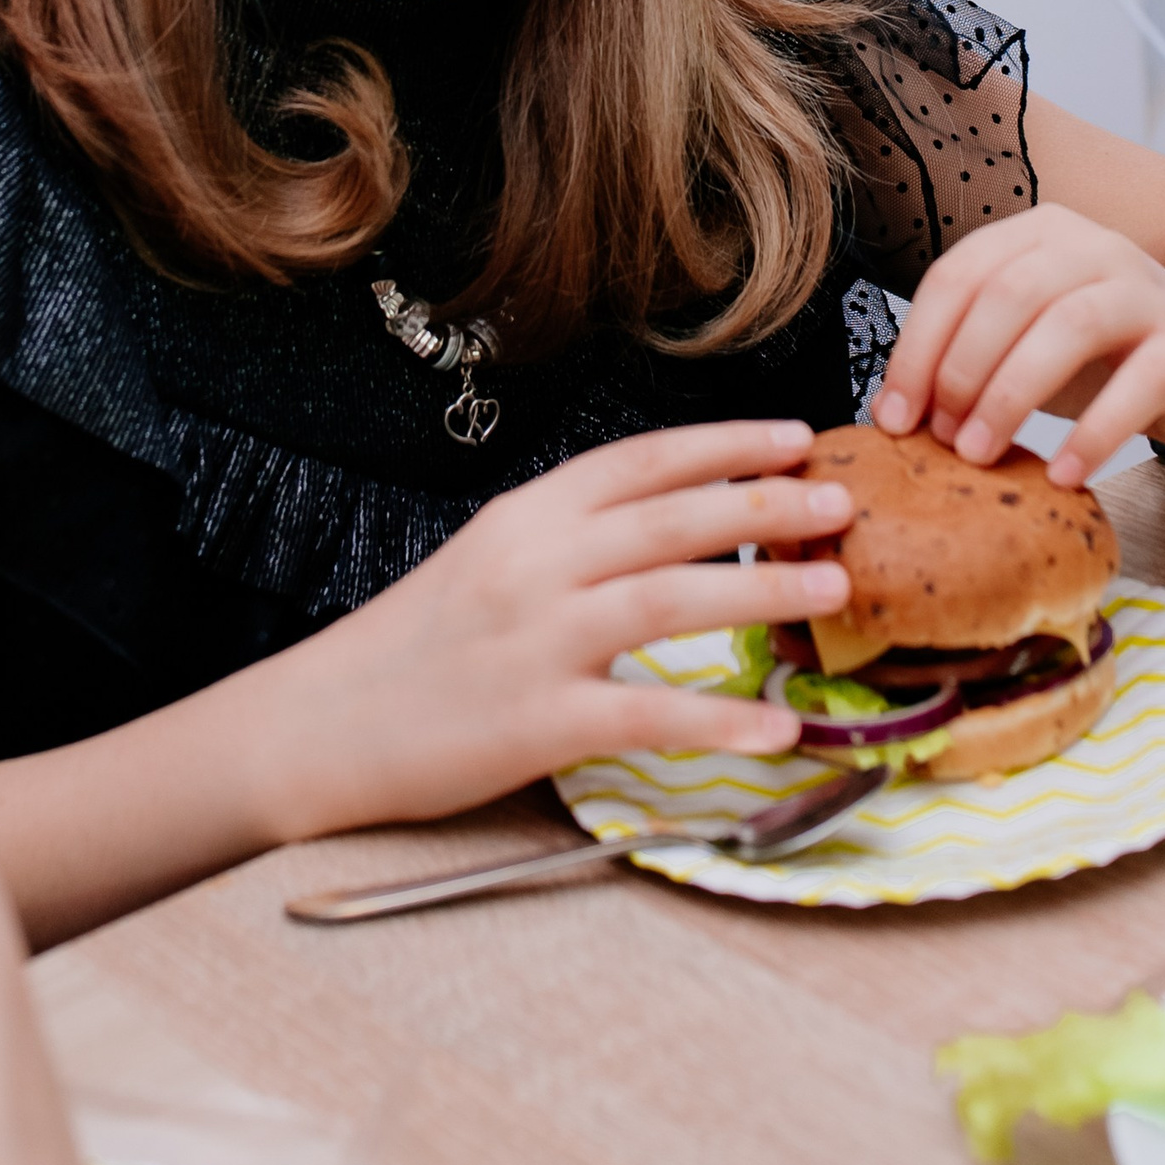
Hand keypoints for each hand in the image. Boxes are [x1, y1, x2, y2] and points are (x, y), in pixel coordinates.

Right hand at [240, 418, 854, 838]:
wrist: (320, 723)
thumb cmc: (414, 647)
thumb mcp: (488, 560)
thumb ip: (571, 541)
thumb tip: (676, 527)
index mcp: (526, 516)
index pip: (642, 461)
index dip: (725, 444)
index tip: (796, 435)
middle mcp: (534, 563)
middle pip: (670, 520)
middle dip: (766, 504)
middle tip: (844, 500)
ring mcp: (535, 640)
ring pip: (668, 599)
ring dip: (761, 589)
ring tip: (833, 588)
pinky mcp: (535, 720)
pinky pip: (645, 713)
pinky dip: (718, 718)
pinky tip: (778, 728)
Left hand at [872, 206, 1164, 486]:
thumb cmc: (1107, 355)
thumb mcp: (1031, 341)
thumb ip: (972, 355)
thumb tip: (893, 415)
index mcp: (1039, 234)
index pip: (958, 275)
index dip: (916, 345)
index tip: (892, 416)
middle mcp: (1093, 246)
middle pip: (1007, 294)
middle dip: (959, 369)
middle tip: (939, 439)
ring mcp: (1146, 289)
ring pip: (1067, 325)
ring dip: (1012, 395)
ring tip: (981, 455)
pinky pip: (1138, 383)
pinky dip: (1093, 432)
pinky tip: (1063, 475)